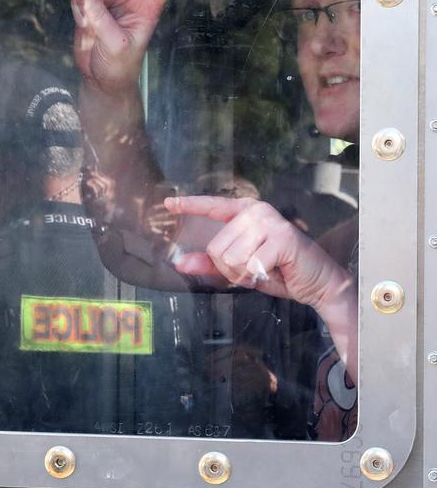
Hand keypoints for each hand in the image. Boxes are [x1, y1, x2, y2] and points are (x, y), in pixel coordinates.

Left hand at [164, 195, 352, 312]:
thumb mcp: (241, 269)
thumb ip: (211, 265)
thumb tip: (180, 263)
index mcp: (246, 213)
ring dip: (245, 274)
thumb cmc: (280, 272)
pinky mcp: (280, 238)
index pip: (213, 206)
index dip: (190, 206)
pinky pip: (248, 265)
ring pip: (229, 258)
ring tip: (266, 269)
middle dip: (231, 269)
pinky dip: (258, 276)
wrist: (318, 284)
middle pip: (216, 248)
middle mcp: (257, 211)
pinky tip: (276, 271)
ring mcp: (269, 222)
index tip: (168, 204)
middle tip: (257, 269)